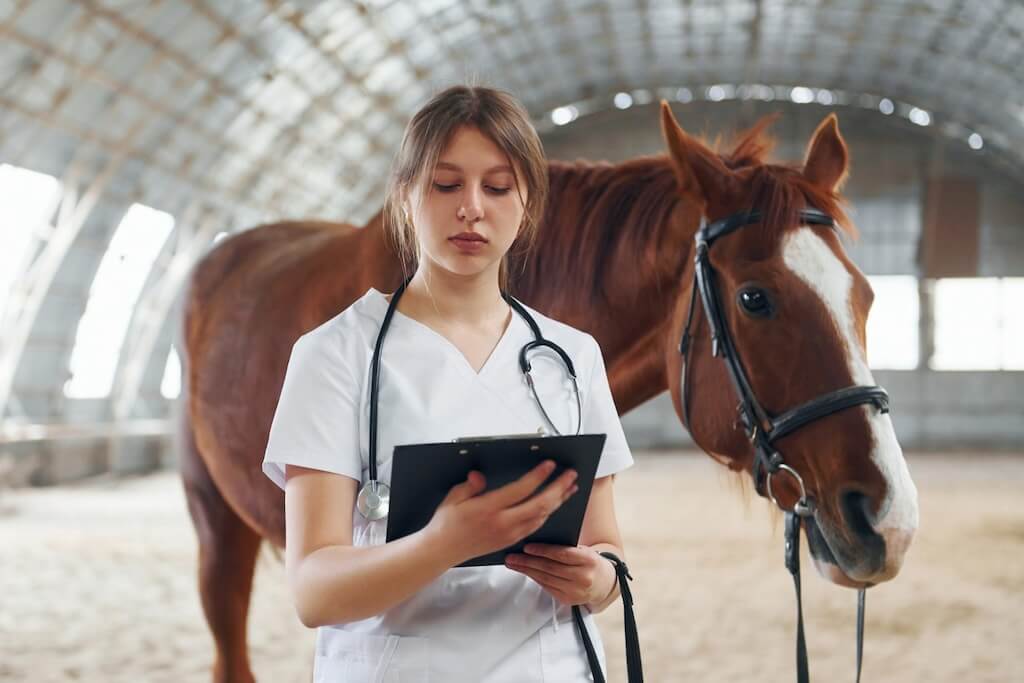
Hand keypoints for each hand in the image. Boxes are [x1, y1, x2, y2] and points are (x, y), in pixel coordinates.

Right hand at [424, 461, 578, 565]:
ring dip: (558, 501)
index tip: (550, 464)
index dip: (538, 476)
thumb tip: (480, 475)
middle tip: (571, 474)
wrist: (442, 551)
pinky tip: (554, 505)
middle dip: (559, 488)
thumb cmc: (446, 522)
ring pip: (542, 517)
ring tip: (570, 487)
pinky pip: (536, 526)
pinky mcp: (510, 540)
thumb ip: (470, 485)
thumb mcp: (453, 498)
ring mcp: (509, 534)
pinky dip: (548, 513)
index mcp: (489, 509)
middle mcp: (503, 523)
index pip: (521, 490)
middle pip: (540, 505)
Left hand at [504, 543, 615, 607]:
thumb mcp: (583, 550)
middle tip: (511, 556)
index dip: (543, 550)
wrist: (604, 583)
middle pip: (550, 568)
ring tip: (513, 563)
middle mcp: (583, 577)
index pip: (562, 554)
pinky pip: (547, 587)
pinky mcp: (569, 600)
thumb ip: (565, 547)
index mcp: (589, 560)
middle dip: (528, 562)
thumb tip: (537, 541)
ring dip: (527, 571)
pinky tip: (525, 572)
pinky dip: (535, 578)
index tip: (526, 547)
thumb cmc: (589, 561)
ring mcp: (576, 591)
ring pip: (546, 579)